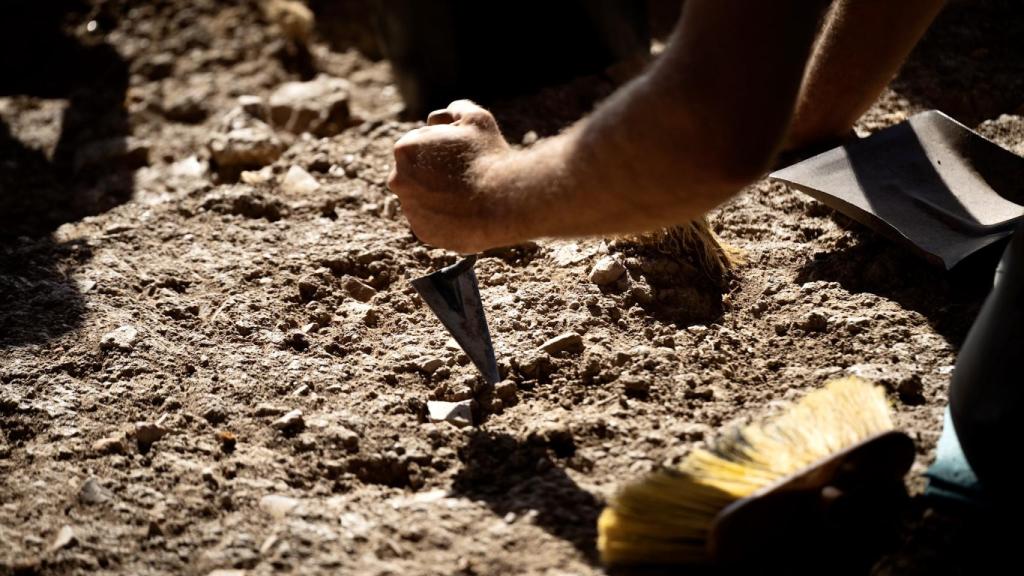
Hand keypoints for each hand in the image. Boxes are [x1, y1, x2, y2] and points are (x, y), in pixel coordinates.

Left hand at [388, 100, 512, 252]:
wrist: (503, 202)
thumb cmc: (488, 157)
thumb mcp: (476, 118)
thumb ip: (455, 110)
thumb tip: (445, 116)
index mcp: (405, 150)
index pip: (418, 146)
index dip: (442, 148)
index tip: (462, 155)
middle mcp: (399, 181)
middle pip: (415, 173)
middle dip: (435, 173)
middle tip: (465, 175)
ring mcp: (410, 210)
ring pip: (423, 200)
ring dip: (439, 196)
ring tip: (469, 196)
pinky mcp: (424, 234)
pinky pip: (433, 223)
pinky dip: (446, 219)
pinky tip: (467, 213)